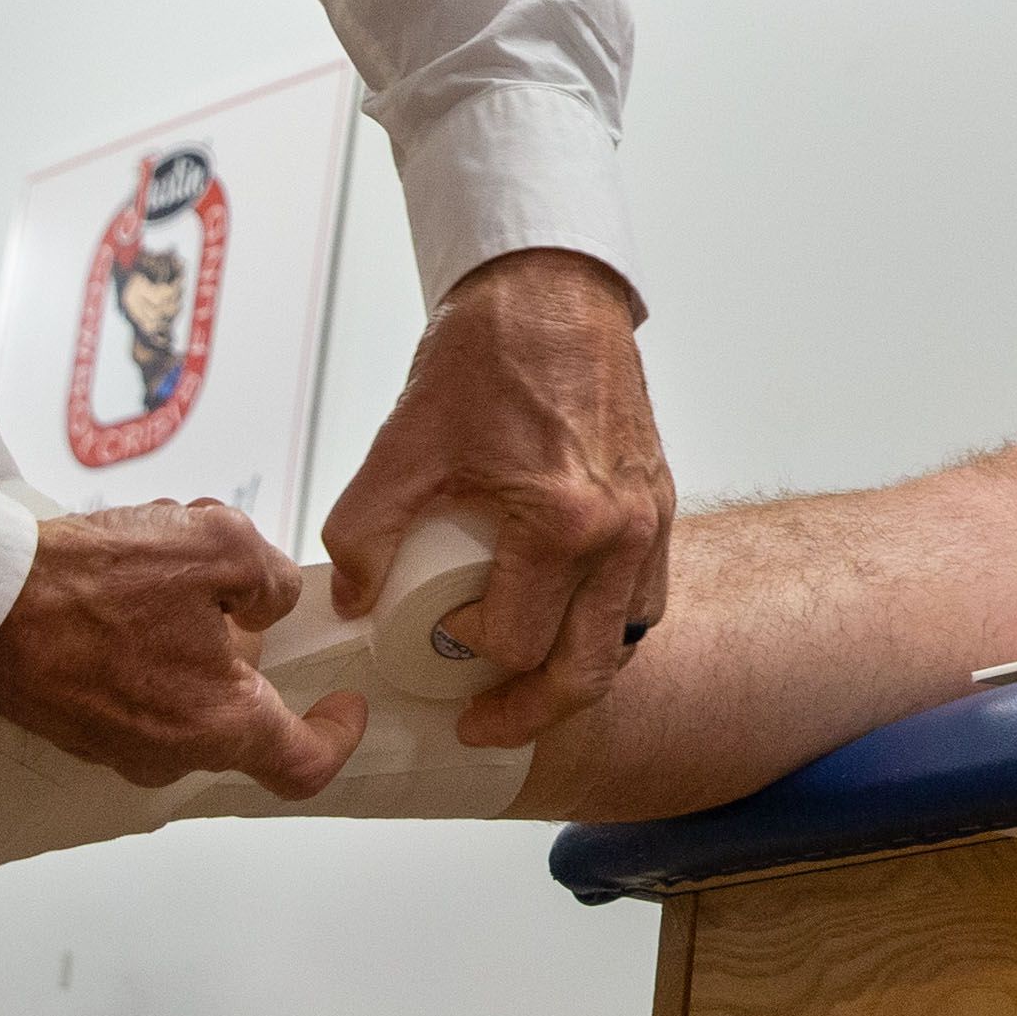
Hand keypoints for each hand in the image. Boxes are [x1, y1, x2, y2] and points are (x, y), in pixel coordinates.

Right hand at [0, 498, 366, 794]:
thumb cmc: (95, 579)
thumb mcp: (221, 547)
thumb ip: (271, 583)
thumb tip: (268, 609)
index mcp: (217, 725)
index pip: (301, 763)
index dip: (336, 735)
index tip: (346, 703)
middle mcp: (167, 753)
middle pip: (238, 705)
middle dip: (243, 635)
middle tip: (226, 575)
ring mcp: (115, 745)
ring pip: (185, 686)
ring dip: (190, 622)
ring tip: (162, 555)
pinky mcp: (76, 723)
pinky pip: (137, 684)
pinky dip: (146, 635)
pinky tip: (121, 578)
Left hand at [318, 248, 669, 748]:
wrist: (551, 292)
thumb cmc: (489, 355)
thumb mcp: (403, 445)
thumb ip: (364, 531)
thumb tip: (354, 600)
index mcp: (563, 522)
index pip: (517, 643)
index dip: (466, 654)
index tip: (434, 634)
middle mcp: (622, 531)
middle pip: (587, 671)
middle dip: (528, 711)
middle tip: (482, 723)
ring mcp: (651, 520)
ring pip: (624, 640)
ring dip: (574, 670)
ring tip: (523, 679)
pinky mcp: (662, 503)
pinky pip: (645, 596)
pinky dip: (606, 625)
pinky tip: (565, 618)